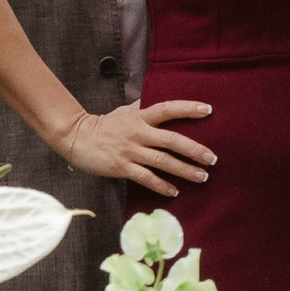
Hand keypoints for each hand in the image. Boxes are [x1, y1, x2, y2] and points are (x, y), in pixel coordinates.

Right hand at [59, 98, 212, 192]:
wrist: (76, 137)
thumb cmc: (104, 124)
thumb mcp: (125, 111)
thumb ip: (144, 107)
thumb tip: (161, 99)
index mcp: (140, 116)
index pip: (168, 109)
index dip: (188, 108)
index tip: (208, 110)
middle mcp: (138, 133)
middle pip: (171, 140)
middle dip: (194, 150)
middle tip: (213, 158)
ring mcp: (130, 151)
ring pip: (162, 161)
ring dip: (184, 170)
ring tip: (202, 176)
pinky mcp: (121, 167)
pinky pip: (145, 178)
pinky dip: (161, 185)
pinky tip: (174, 191)